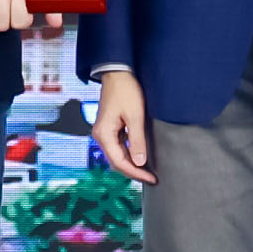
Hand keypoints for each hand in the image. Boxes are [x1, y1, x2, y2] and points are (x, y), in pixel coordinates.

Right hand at [95, 67, 151, 182]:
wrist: (118, 73)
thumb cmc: (125, 91)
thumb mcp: (135, 116)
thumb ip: (137, 140)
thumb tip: (140, 162)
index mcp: (103, 134)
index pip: (120, 162)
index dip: (136, 172)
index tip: (151, 178)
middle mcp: (101, 135)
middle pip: (117, 161)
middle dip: (134, 171)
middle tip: (151, 178)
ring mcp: (104, 132)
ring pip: (118, 155)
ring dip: (132, 164)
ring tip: (148, 171)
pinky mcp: (110, 128)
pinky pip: (119, 147)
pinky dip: (129, 154)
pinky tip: (140, 156)